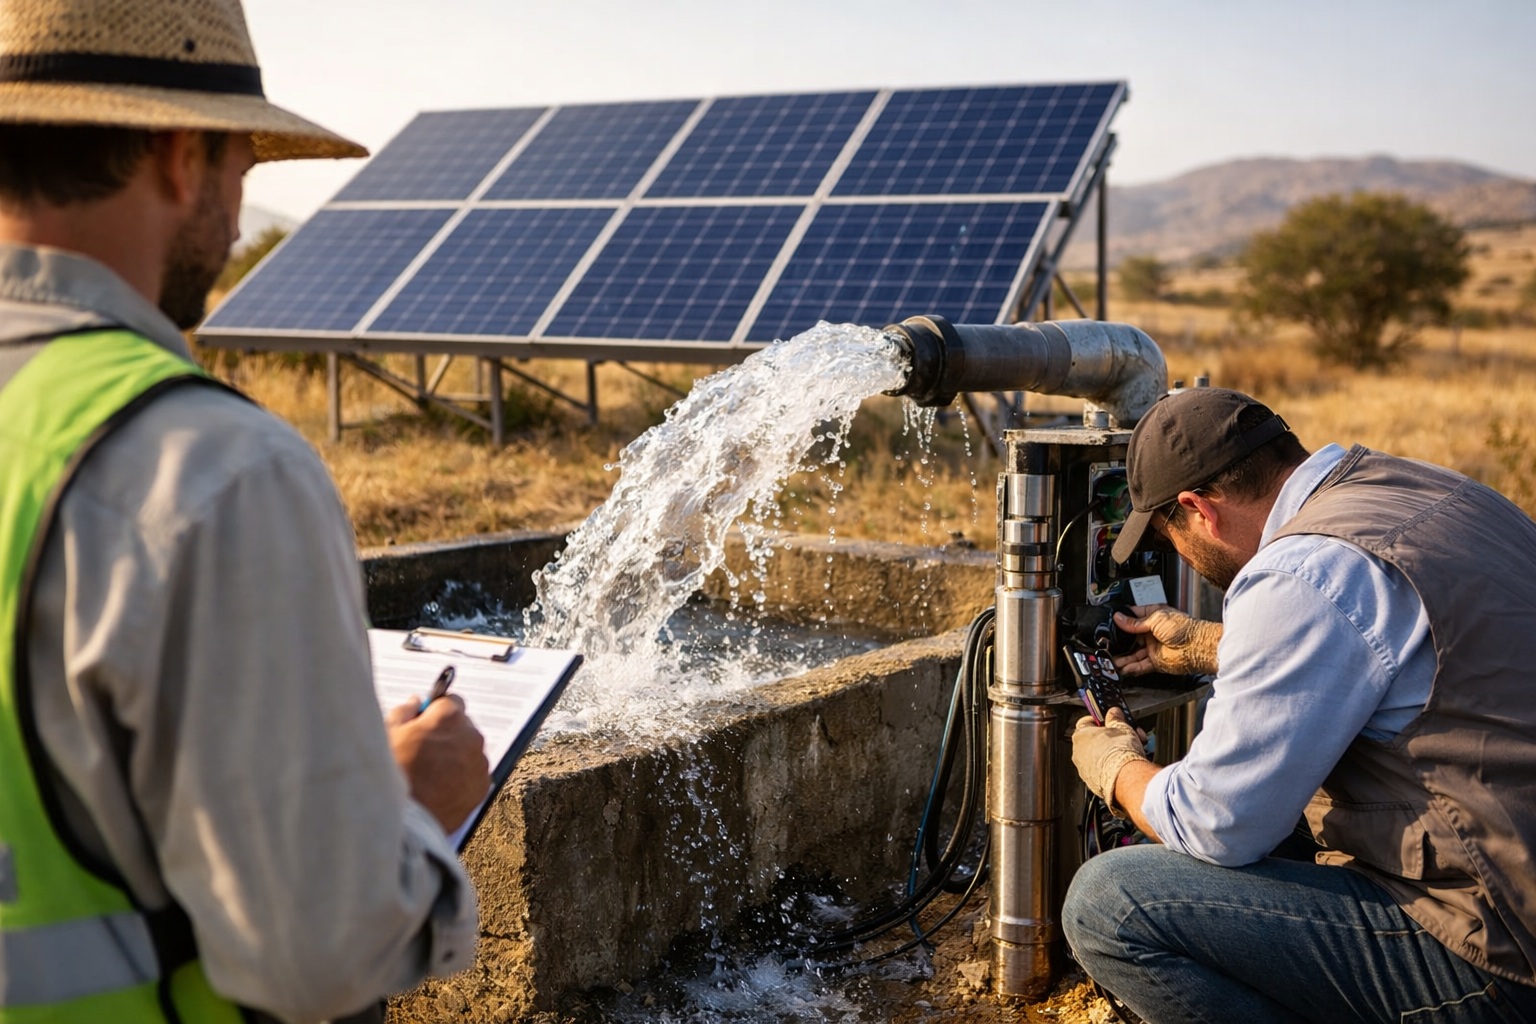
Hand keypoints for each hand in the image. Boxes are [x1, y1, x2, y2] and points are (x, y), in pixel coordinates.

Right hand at [386, 695, 489, 833]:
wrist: (405, 818)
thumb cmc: (393, 773)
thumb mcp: (389, 733)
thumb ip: (405, 711)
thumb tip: (416, 703)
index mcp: (449, 717)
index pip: (451, 701)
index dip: (436, 711)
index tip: (427, 721)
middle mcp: (471, 736)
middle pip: (462, 726)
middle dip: (447, 734)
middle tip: (424, 751)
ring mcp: (479, 762)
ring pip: (469, 751)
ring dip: (455, 756)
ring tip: (430, 774)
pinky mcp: (482, 786)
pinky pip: (473, 774)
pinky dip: (461, 777)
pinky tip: (440, 788)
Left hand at [1071, 709, 1148, 818]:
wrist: (1126, 778)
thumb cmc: (1120, 752)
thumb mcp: (1122, 728)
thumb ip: (1116, 718)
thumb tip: (1114, 713)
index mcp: (1080, 736)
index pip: (1086, 722)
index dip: (1100, 720)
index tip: (1111, 720)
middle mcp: (1078, 753)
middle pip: (1094, 740)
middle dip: (1111, 738)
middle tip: (1125, 736)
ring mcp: (1084, 769)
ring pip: (1099, 757)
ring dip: (1113, 753)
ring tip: (1131, 751)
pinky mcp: (1093, 783)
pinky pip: (1102, 771)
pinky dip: (1112, 768)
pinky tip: (1126, 765)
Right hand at [1112, 604, 1220, 676]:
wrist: (1198, 647)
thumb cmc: (1185, 628)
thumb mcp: (1156, 619)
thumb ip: (1135, 622)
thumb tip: (1120, 618)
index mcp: (1154, 617)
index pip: (1133, 617)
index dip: (1122, 620)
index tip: (1110, 622)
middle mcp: (1153, 632)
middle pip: (1131, 637)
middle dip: (1120, 641)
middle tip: (1108, 644)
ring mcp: (1154, 647)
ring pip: (1134, 653)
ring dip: (1123, 657)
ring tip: (1111, 659)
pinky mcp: (1157, 661)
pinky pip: (1141, 665)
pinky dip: (1132, 668)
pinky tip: (1124, 668)